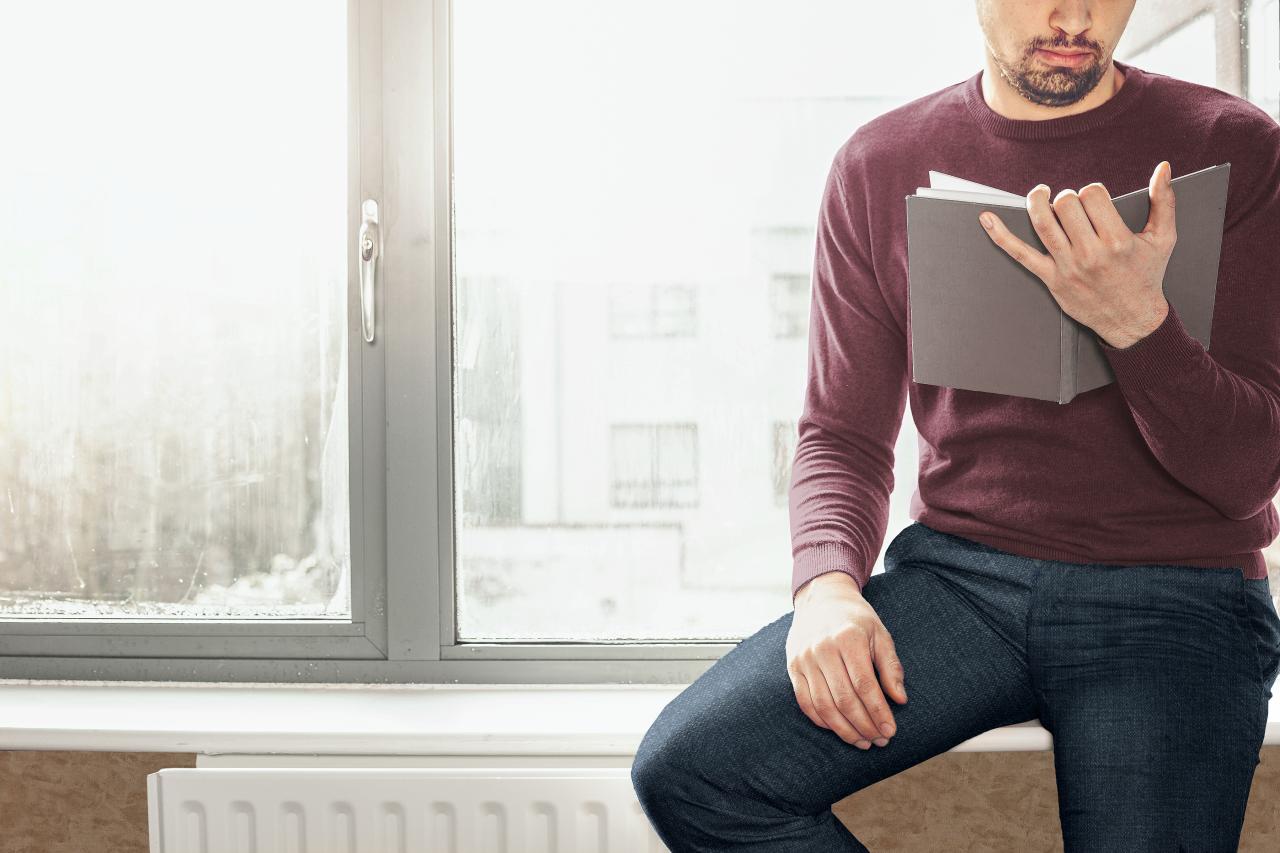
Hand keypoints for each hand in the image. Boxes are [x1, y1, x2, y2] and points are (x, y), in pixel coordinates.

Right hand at [787, 572, 907, 748]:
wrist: (821, 599)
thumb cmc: (856, 619)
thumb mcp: (880, 635)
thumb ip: (890, 667)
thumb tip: (900, 700)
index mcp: (847, 638)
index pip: (865, 685)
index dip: (878, 712)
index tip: (891, 731)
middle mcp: (822, 649)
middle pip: (844, 699)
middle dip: (864, 726)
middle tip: (880, 740)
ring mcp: (804, 659)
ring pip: (824, 706)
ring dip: (844, 730)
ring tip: (863, 741)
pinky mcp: (793, 667)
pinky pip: (806, 702)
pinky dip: (823, 721)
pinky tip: (839, 729)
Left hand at [978, 160, 1176, 347]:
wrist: (1133, 319)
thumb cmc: (1147, 276)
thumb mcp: (1163, 238)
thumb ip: (1164, 200)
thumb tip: (1163, 167)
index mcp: (1117, 240)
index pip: (1091, 195)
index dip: (1092, 191)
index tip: (1096, 200)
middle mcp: (1090, 254)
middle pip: (1066, 205)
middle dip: (1068, 197)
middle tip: (1074, 206)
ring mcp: (1067, 267)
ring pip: (1042, 223)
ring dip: (1036, 201)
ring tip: (1040, 194)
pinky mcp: (1051, 279)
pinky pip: (1020, 254)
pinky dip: (1001, 236)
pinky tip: (987, 219)